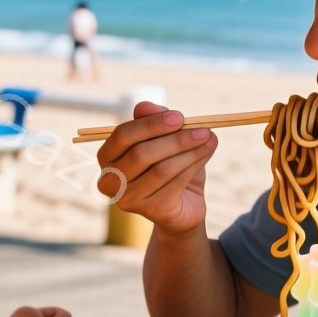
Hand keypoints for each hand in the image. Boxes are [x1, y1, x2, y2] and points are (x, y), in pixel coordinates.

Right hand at [94, 101, 216, 234]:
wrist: (185, 202)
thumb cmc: (170, 163)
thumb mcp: (164, 138)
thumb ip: (154, 120)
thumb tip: (143, 106)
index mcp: (107, 156)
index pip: (123, 136)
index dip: (151, 125)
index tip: (179, 117)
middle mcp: (110, 180)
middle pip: (141, 154)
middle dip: (175, 140)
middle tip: (203, 130)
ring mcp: (128, 199)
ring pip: (161, 169)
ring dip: (189, 152)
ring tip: (210, 139)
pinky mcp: (150, 211)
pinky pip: (174, 184)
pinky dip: (193, 166)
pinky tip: (206, 153)